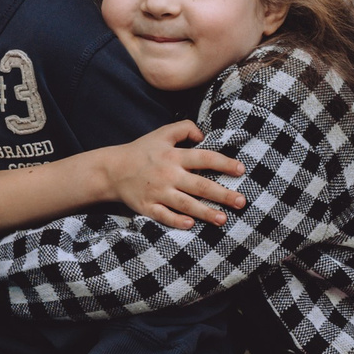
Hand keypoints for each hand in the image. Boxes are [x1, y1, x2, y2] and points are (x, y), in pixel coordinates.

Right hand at [102, 122, 247, 227]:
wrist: (112, 170)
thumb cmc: (142, 151)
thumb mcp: (162, 133)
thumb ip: (184, 128)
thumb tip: (203, 135)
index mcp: (174, 156)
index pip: (204, 158)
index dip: (224, 163)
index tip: (241, 170)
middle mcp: (168, 175)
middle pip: (200, 185)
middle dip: (222, 194)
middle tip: (241, 202)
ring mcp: (158, 192)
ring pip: (185, 204)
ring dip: (205, 212)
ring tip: (223, 219)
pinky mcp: (147, 207)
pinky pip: (163, 216)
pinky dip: (176, 221)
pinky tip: (190, 225)